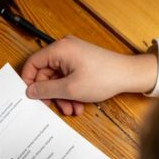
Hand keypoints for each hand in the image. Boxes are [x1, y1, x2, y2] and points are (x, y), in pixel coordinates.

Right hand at [21, 35, 157, 114]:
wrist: (129, 75)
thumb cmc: (103, 78)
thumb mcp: (69, 89)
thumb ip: (46, 90)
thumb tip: (30, 91)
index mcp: (59, 50)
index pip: (33, 63)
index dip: (29, 81)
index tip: (31, 97)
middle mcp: (64, 49)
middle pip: (45, 74)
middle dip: (51, 94)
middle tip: (55, 108)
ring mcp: (73, 56)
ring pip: (57, 79)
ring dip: (62, 97)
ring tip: (71, 109)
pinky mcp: (80, 63)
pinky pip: (67, 79)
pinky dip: (70, 92)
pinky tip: (78, 105)